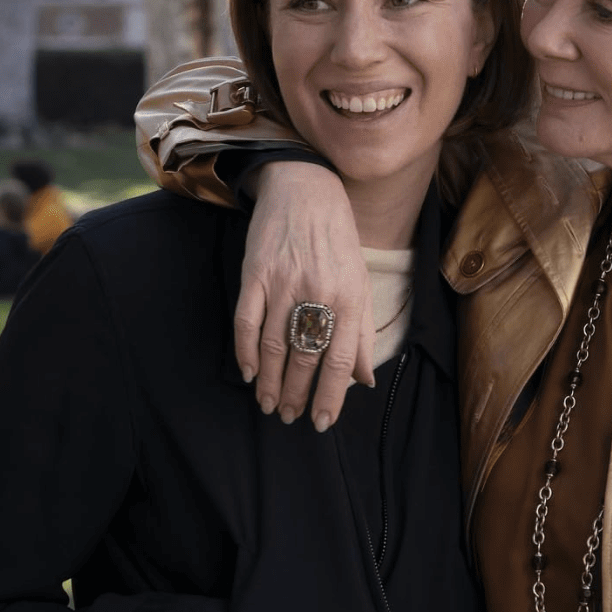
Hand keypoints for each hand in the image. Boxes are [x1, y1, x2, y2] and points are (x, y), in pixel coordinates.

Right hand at [238, 162, 372, 429]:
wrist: (306, 190)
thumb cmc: (338, 242)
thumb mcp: (360, 283)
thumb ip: (362, 333)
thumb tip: (365, 381)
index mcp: (350, 298)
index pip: (340, 361)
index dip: (330, 396)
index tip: (321, 421)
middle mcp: (319, 293)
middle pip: (305, 358)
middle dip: (297, 395)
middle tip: (290, 417)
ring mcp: (285, 283)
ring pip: (275, 346)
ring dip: (271, 382)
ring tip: (270, 405)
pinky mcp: (255, 274)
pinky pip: (248, 322)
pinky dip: (246, 351)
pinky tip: (248, 373)